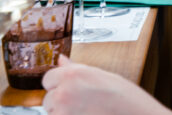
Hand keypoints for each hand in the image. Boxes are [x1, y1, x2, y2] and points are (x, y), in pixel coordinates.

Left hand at [43, 55, 171, 114]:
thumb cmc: (124, 97)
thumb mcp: (100, 75)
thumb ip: (76, 69)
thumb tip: (62, 61)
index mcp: (72, 75)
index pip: (47, 79)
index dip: (58, 84)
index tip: (67, 88)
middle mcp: (64, 93)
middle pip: (47, 99)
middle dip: (59, 102)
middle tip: (80, 103)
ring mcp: (64, 113)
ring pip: (52, 114)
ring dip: (62, 113)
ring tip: (85, 111)